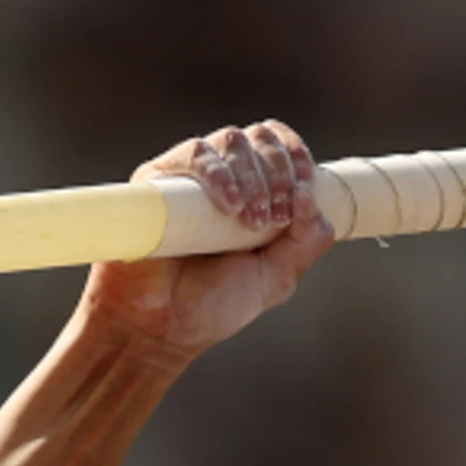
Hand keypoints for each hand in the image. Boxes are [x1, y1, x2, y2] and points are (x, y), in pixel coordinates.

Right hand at [81, 120, 337, 363]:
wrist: (160, 327)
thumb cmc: (213, 304)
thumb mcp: (279, 276)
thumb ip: (309, 241)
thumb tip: (309, 195)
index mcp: (253, 190)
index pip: (280, 145)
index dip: (296, 156)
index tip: (303, 189)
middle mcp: (222, 176)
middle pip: (260, 138)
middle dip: (278, 172)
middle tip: (275, 217)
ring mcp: (188, 177)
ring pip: (231, 141)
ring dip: (253, 175)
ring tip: (251, 221)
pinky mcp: (156, 181)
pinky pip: (193, 154)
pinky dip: (218, 173)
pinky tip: (229, 205)